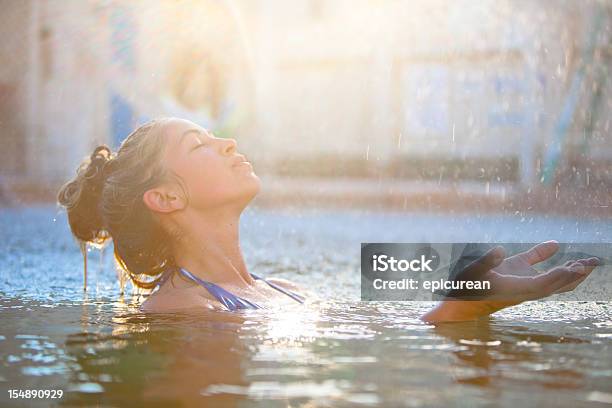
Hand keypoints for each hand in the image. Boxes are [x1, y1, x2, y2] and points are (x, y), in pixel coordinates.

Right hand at [422, 242, 600, 321]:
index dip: (558, 277)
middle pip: (555, 285)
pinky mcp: (515, 274)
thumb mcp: (472, 273)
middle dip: (574, 274)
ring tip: (587, 261)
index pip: (541, 285)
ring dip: (569, 270)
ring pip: (551, 279)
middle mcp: (522, 288)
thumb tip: (500, 251)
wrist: (459, 300)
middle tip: (592, 263)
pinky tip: (556, 246)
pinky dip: (547, 257)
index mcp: (513, 290)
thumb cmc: (464, 288)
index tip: (574, 268)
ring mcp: (521, 281)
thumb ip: (486, 261)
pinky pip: (535, 267)